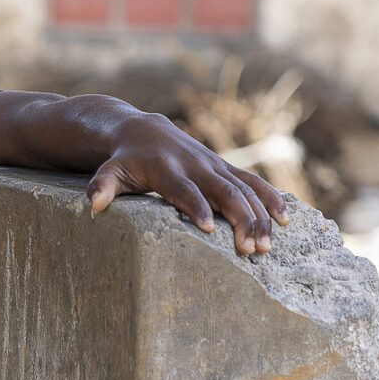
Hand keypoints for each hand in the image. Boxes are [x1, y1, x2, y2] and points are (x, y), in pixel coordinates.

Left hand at [86, 113, 288, 256]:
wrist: (144, 129)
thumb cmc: (124, 159)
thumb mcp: (109, 171)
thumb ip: (102, 186)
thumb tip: (94, 204)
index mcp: (168, 169)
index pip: (185, 190)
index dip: (197, 207)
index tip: (210, 230)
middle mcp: (196, 165)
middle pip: (223, 192)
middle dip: (240, 219)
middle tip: (251, 250)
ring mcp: (214, 165)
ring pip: (243, 189)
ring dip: (259, 216)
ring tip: (269, 245)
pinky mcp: (225, 167)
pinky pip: (252, 182)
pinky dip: (269, 198)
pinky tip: (285, 219)